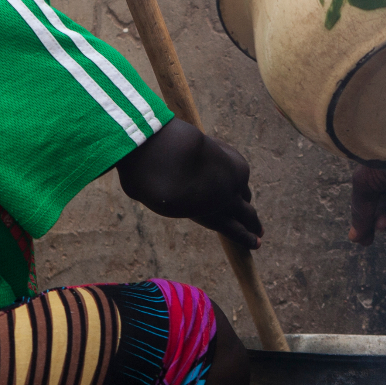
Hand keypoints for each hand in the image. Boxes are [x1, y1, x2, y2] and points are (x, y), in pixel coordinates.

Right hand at [117, 120, 262, 249]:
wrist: (168, 159)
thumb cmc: (160, 147)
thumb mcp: (159, 142)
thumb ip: (150, 146)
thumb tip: (127, 144)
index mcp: (221, 154)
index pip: (230, 170)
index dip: (229, 180)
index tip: (231, 184)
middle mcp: (230, 175)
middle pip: (241, 190)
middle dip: (244, 200)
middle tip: (250, 209)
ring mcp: (228, 195)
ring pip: (244, 211)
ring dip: (251, 222)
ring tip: (258, 232)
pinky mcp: (220, 214)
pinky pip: (236, 227)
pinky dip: (245, 235)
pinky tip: (255, 243)